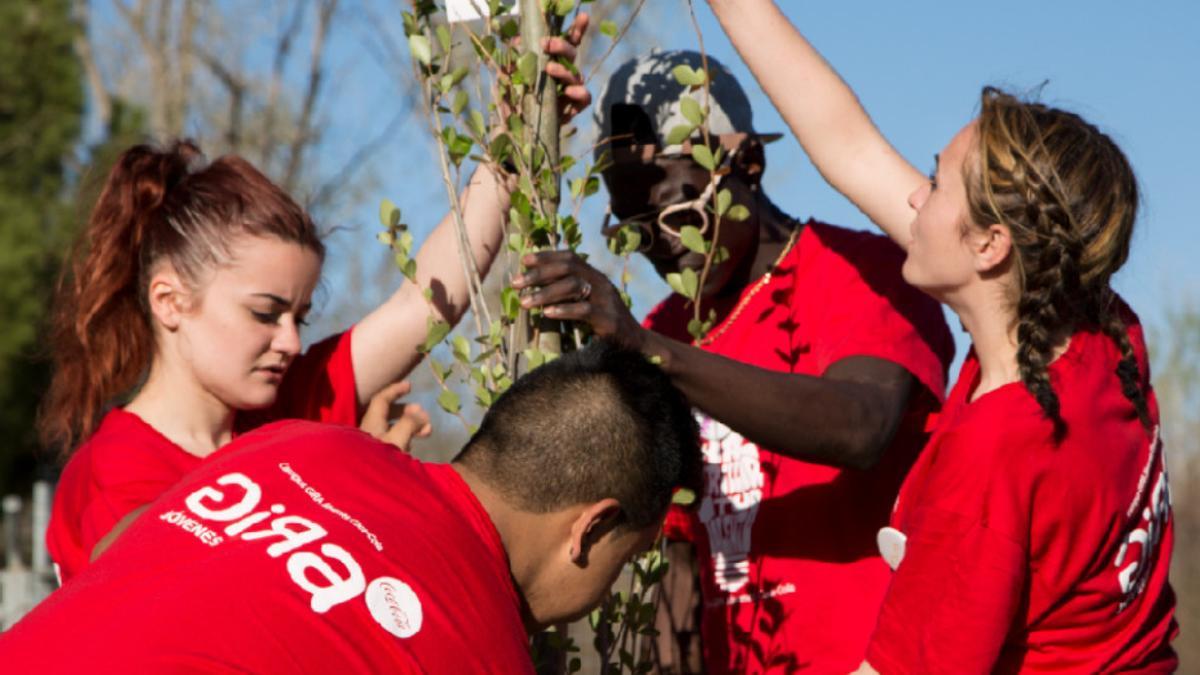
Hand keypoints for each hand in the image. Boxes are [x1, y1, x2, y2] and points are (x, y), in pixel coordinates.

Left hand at [359, 380, 432, 452]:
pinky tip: (412, 445)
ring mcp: (373, 443)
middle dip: (408, 411)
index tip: (409, 386)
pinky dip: (404, 437)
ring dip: (410, 426)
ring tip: (425, 431)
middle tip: (424, 414)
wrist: (365, 488)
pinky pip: (391, 440)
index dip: (395, 390)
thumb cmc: (381, 459)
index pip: (381, 399)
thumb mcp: (398, 439)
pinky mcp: (377, 456)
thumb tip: (421, 413)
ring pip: (392, 427)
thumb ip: (410, 423)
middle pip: (388, 413)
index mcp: (372, 421)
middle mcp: (370, 429)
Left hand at [506, 13, 591, 121]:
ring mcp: (569, 91)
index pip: (567, 43)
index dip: (577, 29)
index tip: (584, 15)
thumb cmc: (513, 102)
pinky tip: (568, 92)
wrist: (514, 133)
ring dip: (564, 70)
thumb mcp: (509, 79)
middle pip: (572, 54)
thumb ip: (514, 62)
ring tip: (549, 69)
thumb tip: (517, 42)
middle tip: (546, 44)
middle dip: (561, 46)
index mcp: (552, 62)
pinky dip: (579, 93)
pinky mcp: (572, 109)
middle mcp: (563, 74)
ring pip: (577, 75)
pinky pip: (584, 98)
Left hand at [511, 250, 645, 349]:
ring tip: (525, 302)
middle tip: (516, 283)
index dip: (547, 256)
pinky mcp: (609, 319)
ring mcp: (607, 300)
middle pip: (568, 269)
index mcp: (596, 277)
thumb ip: (571, 293)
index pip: (571, 257)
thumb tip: (537, 288)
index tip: (524, 261)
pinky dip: (563, 310)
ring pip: (573, 286)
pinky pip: (584, 310)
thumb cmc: (606, 325)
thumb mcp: (589, 303)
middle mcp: (602, 283)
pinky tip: (547, 314)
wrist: (636, 344)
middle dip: (539, 274)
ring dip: (545, 293)